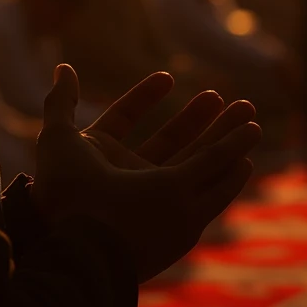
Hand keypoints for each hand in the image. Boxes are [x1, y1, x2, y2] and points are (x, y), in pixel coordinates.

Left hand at [32, 65, 260, 281]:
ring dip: (223, 135)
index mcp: (99, 155)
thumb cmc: (64, 192)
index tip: (167, 77)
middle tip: (220, 96)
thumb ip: (61, 101)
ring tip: (248, 109)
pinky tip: (246, 155)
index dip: (145, 97)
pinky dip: (231, 172)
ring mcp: (155, 198)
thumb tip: (63, 67)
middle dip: (197, 118)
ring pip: (196, 161)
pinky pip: (212, 189)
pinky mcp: (181, 217)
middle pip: (170, 140)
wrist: (81, 239)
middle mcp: (128, 177)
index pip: (125, 118)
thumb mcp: (58, 139)